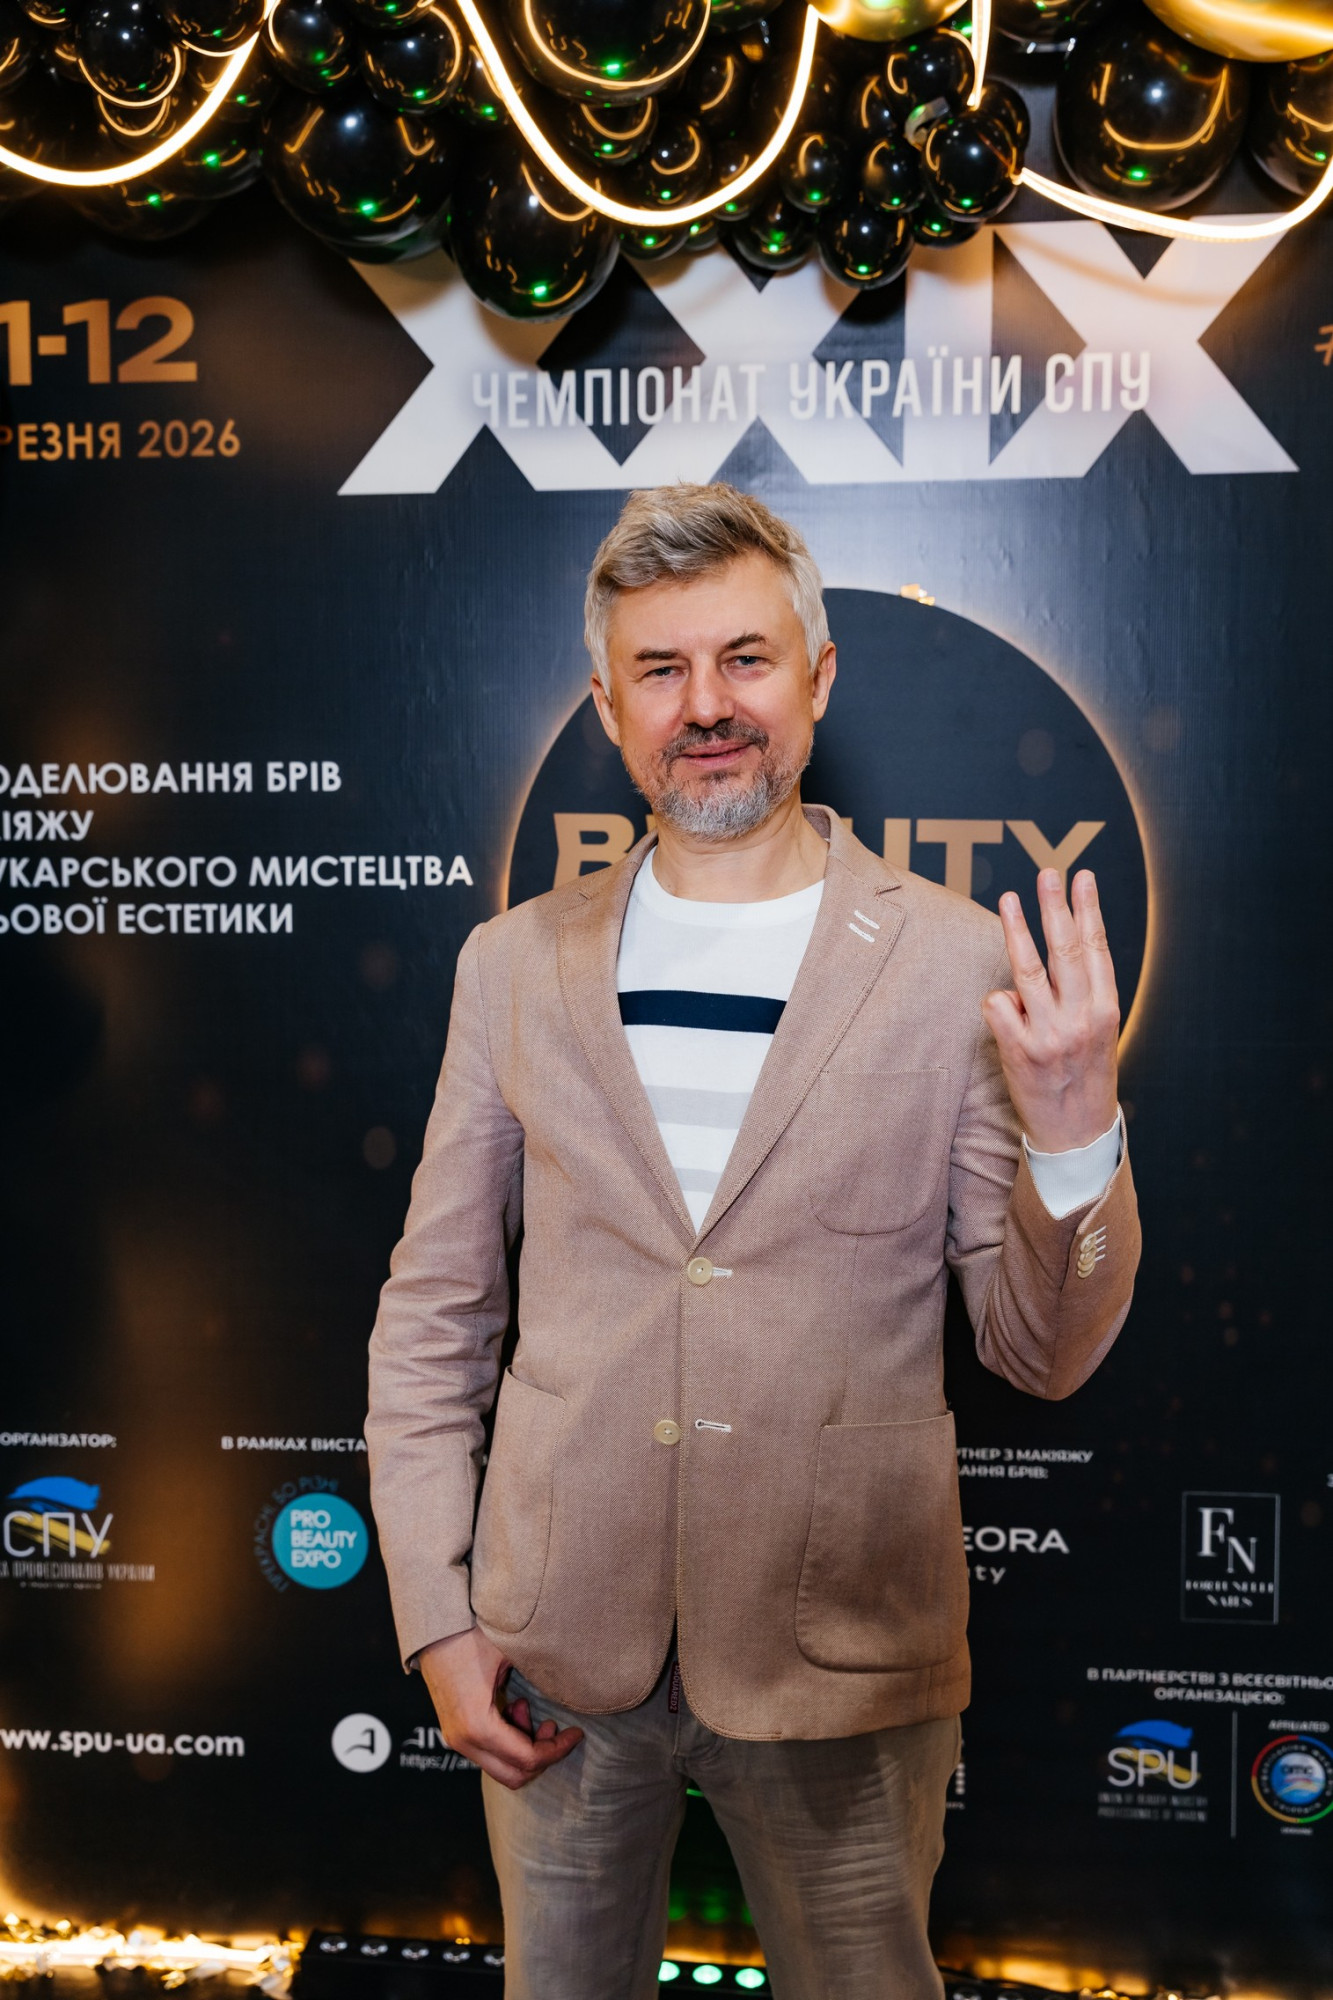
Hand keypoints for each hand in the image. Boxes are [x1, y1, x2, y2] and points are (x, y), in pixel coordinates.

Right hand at [418, 1627, 582, 1790]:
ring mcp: (457, 1739)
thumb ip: (539, 1680)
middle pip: (515, 1776)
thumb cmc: (470, 1637)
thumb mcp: (510, 1656)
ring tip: (524, 1705)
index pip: (528, 1759)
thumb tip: (571, 1692)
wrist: (432, 1629)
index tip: (576, 1733)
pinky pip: (489, 1752)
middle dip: (541, 1755)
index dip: (557, 1749)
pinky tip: (511, 1707)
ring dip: (522, 1745)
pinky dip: (507, 1740)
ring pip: (501, 1766)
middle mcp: (465, 1741)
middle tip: (552, 1725)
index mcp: (479, 1726)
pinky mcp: (455, 1732)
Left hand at [982, 868, 1119, 1153]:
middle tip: (1048, 874)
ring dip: (1018, 930)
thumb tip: (1061, 947)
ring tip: (1009, 899)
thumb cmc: (1085, 1077)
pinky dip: (998, 999)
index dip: (1088, 910)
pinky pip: (999, 1006)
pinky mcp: (1020, 1051)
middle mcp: (1082, 1018)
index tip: (1082, 878)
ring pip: (1029, 969)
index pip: (1096, 949)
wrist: (1075, 1134)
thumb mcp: (1100, 1033)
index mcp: (1106, 1010)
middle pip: (1065, 951)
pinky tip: (1005, 1008)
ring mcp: (1050, 1034)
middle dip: (1056, 907)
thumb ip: (1084, 995)